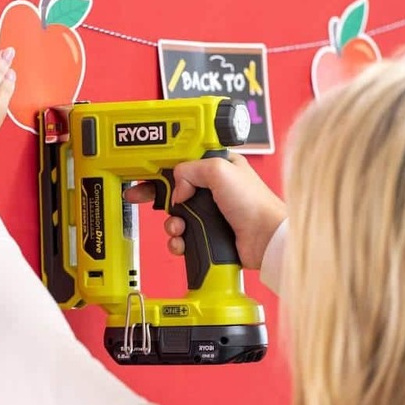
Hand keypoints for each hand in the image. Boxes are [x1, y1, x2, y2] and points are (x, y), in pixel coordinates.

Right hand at [124, 153, 285, 268]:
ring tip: (178, 227)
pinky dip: (178, 241)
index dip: (161, 166)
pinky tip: (182, 242)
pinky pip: (182, 237)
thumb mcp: (219, 170)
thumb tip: (177, 188)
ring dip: (171, 223)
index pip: (182, 162)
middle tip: (139, 196)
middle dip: (158, 196)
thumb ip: (190, 170)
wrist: (265, 240)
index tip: (144, 170)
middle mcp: (213, 190)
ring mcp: (210, 214)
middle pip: (173, 190)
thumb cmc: (254, 204)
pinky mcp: (208, 235)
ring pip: (175, 216)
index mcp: (217, 167)